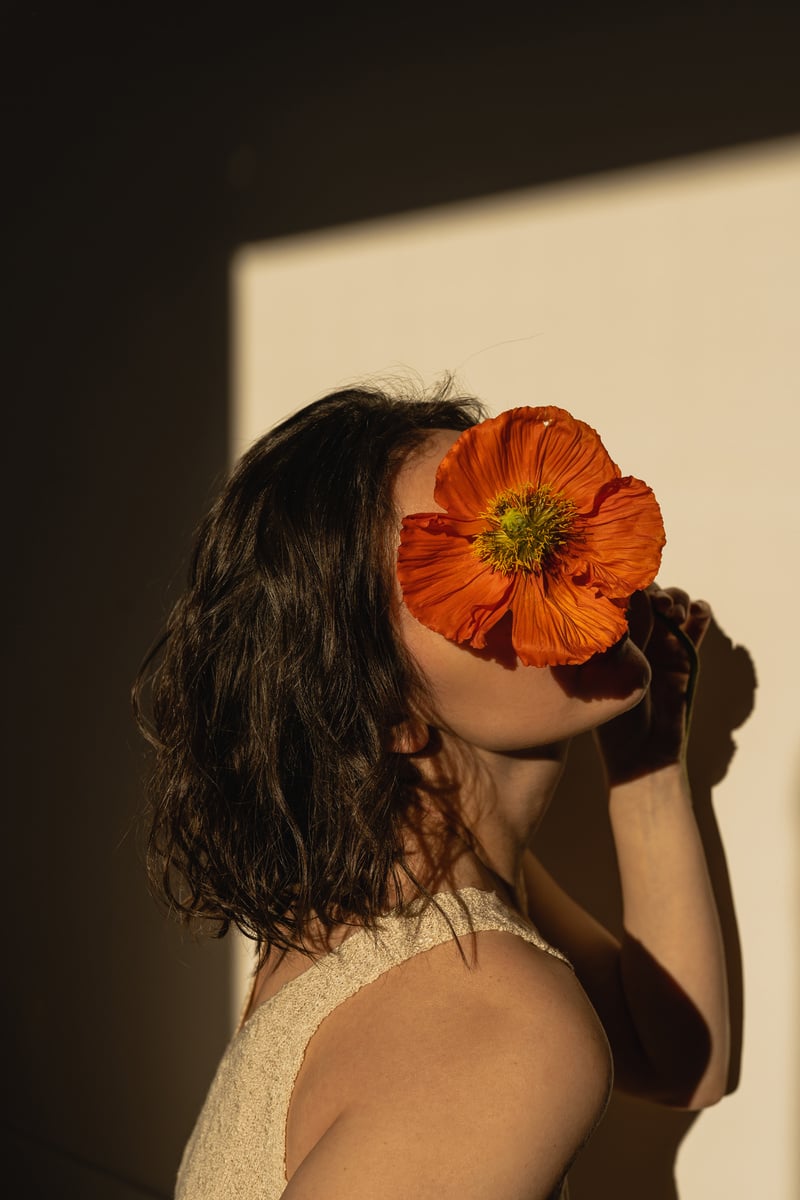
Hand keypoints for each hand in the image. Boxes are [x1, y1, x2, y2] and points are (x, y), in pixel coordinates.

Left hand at [594, 586, 711, 785]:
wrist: (642, 753)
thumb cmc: (611, 720)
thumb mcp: (610, 677)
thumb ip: (620, 641)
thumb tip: (620, 601)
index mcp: (611, 636)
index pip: (620, 597)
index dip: (629, 588)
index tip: (630, 591)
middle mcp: (636, 634)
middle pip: (650, 593)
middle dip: (655, 591)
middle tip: (657, 604)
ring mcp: (662, 641)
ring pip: (674, 603)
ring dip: (677, 599)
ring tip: (672, 612)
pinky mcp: (686, 653)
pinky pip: (697, 623)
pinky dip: (701, 612)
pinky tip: (696, 614)